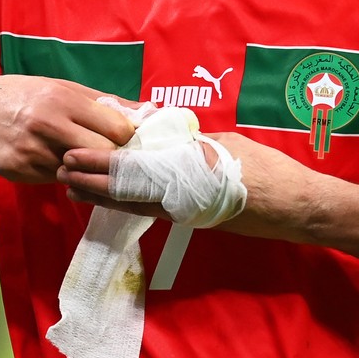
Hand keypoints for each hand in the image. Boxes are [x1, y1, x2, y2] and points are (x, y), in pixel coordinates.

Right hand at [0, 76, 135, 183]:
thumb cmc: (22, 95)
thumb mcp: (61, 87)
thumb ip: (103, 101)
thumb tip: (147, 110)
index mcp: (64, 98)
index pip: (116, 128)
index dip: (128, 138)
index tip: (128, 141)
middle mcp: (49, 123)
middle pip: (103, 155)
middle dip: (113, 160)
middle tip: (113, 159)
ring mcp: (33, 150)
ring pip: (81, 173)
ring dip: (88, 171)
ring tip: (87, 164)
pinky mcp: (20, 171)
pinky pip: (56, 181)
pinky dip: (64, 177)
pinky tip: (59, 167)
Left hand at [59, 131, 316, 237]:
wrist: (298, 209)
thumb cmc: (268, 172)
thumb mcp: (226, 147)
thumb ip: (191, 143)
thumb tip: (164, 138)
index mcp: (185, 179)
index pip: (131, 173)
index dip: (99, 165)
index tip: (72, 157)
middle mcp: (180, 201)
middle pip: (125, 192)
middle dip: (91, 181)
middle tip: (60, 170)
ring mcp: (187, 213)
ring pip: (135, 204)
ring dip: (103, 195)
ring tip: (72, 189)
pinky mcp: (195, 219)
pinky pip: (154, 210)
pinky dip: (129, 202)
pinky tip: (114, 199)